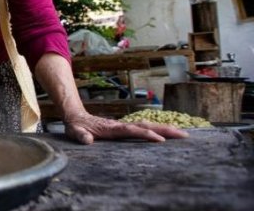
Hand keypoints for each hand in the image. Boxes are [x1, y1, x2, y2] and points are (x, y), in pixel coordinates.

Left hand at [62, 112, 188, 143]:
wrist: (77, 117)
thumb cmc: (76, 127)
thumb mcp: (75, 132)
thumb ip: (80, 136)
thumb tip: (88, 140)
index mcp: (112, 128)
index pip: (133, 131)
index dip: (146, 135)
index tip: (161, 140)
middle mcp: (122, 126)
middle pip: (147, 126)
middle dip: (165, 130)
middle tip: (184, 135)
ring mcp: (124, 127)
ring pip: (148, 126)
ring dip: (165, 129)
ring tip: (182, 134)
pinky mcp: (125, 129)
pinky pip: (144, 129)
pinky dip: (157, 130)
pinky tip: (168, 134)